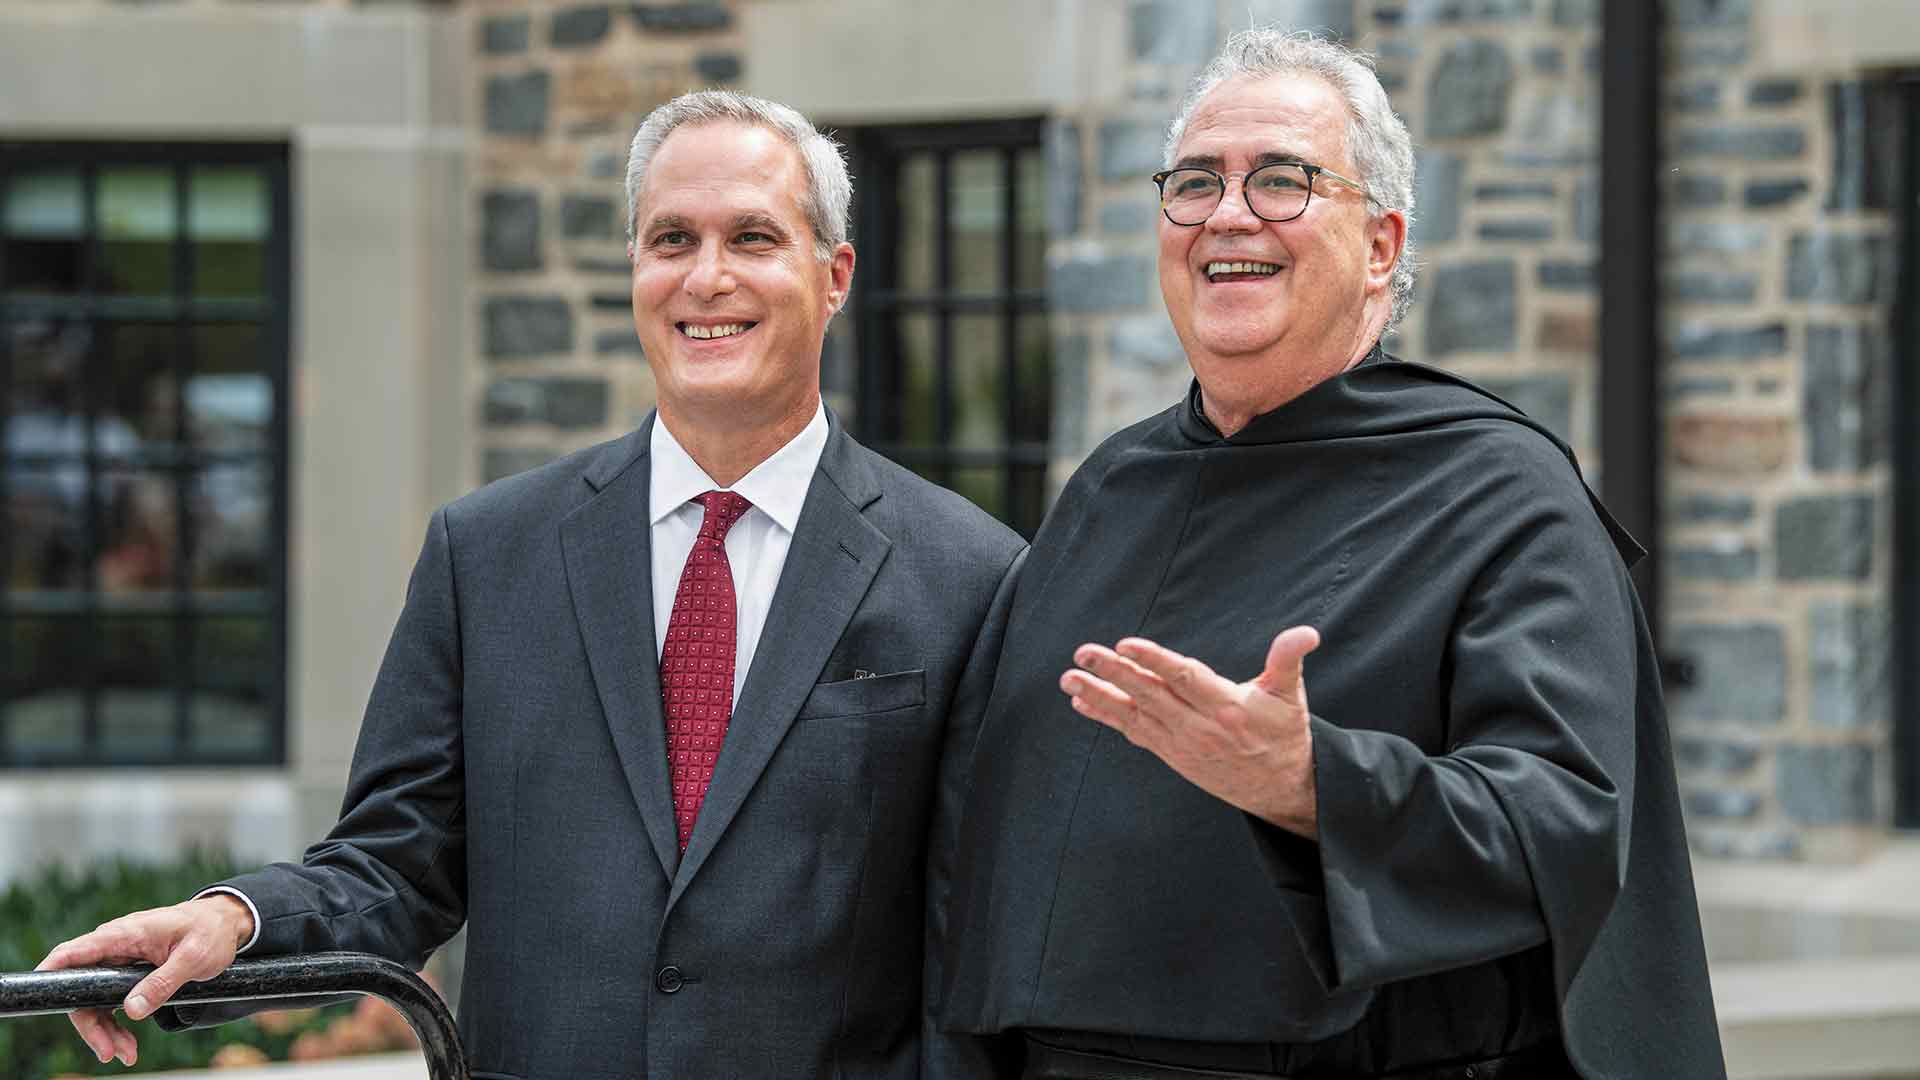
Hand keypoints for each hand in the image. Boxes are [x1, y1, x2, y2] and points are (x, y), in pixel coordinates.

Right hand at [36, 894, 253, 1066]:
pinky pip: (110, 1002)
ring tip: (126, 1054)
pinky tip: (127, 1043)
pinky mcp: (127, 973)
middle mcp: (116, 946)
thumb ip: (163, 982)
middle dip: (91, 1025)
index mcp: (126, 934)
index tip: (42, 991)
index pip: (76, 952)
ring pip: (95, 1001)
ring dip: (105, 1031)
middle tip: (109, 1053)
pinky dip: (116, 1024)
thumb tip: (132, 1009)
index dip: (53, 971)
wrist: (225, 925)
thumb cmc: (210, 933)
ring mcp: (120, 960)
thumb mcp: (194, 958)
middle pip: (82, 988)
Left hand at [1060, 626, 1321, 836]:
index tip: (1126, 644)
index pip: (1185, 678)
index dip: (1154, 661)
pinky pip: (1134, 733)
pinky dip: (1107, 717)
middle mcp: (1199, 727)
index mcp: (1227, 707)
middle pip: (1150, 695)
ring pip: (1135, 715)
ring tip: (1070, 680)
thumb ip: (1288, 659)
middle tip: (1083, 653)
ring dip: (1099, 696)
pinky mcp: (1172, 754)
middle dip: (1113, 673)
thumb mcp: (1292, 695)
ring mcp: (1181, 743)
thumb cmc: (1285, 733)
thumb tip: (1307, 632)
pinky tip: (1082, 703)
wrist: (1281, 789)